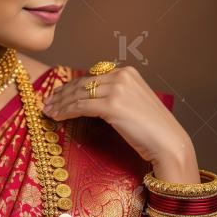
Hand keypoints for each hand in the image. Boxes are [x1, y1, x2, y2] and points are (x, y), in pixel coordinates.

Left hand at [42, 66, 195, 170]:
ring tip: (48, 111)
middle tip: (47, 103)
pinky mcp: (112, 105)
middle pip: (82, 84)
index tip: (57, 94)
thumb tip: (89, 99)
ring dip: (60, 103)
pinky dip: (65, 111)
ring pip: (79, 94)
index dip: (70, 86)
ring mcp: (117, 89)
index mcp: (127, 72)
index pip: (91, 77)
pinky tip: (56, 116)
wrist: (169, 143)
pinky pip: (81, 106)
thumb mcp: (134, 104)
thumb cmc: (152, 130)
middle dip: (61, 94)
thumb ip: (115, 96)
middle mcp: (122, 75)